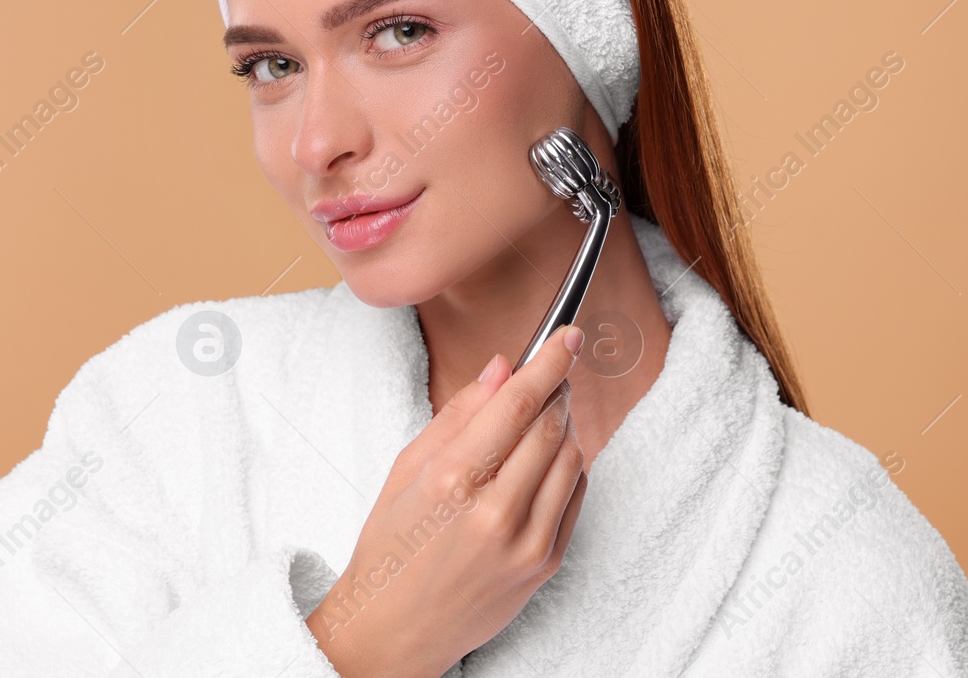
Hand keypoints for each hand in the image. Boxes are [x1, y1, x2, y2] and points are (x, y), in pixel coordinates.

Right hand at [306, 325, 588, 677]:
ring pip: (572, 459)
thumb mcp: (407, 469)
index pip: (519, 403)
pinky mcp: (545, 564)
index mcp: (452, 480)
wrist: (394, 629)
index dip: (549, 362)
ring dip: (565, 427)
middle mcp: (494, 511)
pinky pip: (575, 497)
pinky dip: (568, 467)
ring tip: (543, 418)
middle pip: (552, 426)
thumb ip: (459, 414)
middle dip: (557, 390)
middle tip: (551, 374)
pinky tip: (544, 461)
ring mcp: (526, 542)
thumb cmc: (392, 546)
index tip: (566, 337)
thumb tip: (502, 368)